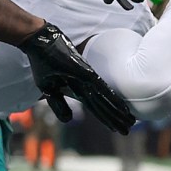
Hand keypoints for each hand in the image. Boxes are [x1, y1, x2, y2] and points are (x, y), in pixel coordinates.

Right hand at [18, 23, 135, 134]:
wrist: (39, 42)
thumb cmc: (43, 63)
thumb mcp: (47, 88)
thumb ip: (58, 104)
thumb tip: (69, 120)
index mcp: (77, 89)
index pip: (95, 107)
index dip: (106, 118)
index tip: (118, 128)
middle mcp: (84, 84)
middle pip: (103, 105)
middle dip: (116, 117)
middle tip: (129, 129)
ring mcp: (86, 77)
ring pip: (105, 98)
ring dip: (117, 111)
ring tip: (130, 122)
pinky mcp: (84, 70)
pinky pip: (100, 87)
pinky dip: (111, 97)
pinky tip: (121, 106)